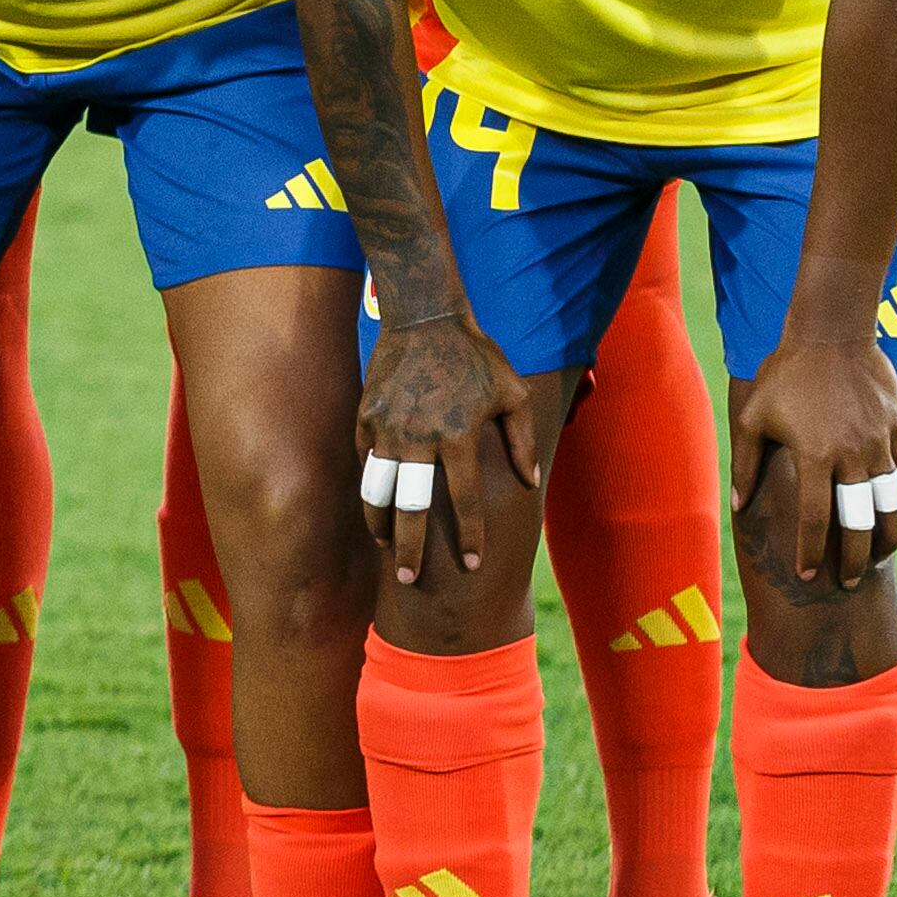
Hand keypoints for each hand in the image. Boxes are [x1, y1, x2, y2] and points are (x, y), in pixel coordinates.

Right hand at [355, 307, 547, 586]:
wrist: (424, 317)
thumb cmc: (476, 356)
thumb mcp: (512, 393)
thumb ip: (522, 441)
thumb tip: (530, 482)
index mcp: (458, 436)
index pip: (463, 501)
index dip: (469, 537)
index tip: (470, 565)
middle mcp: (419, 438)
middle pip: (410, 508)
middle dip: (410, 549)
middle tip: (409, 579)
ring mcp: (387, 428)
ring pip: (376, 490)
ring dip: (380, 523)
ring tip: (385, 546)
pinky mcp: (365, 417)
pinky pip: (366, 462)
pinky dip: (370, 486)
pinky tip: (375, 505)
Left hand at [730, 327, 896, 589]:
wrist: (832, 332)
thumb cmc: (785, 373)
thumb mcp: (753, 415)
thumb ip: (746, 463)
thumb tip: (738, 504)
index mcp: (815, 455)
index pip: (816, 519)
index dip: (811, 551)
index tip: (807, 574)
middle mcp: (852, 454)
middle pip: (860, 523)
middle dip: (856, 559)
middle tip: (850, 581)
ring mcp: (880, 442)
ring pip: (892, 503)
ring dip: (888, 535)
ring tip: (879, 555)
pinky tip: (894, 506)